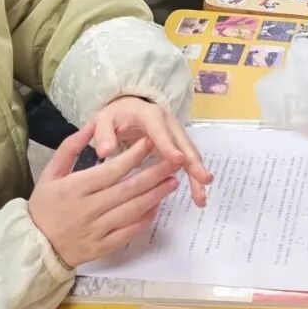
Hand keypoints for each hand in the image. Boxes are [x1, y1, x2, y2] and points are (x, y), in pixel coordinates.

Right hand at [28, 127, 181, 268]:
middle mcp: (88, 209)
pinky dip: (145, 220)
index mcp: (75, 188)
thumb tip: (91, 125)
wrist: (33, 246)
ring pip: (132, 211)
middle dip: (154, 174)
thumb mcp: (50, 173)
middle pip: (128, 190)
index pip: (112, 170)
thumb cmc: (44, 206)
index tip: (150, 143)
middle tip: (174, 162)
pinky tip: (157, 207)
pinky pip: (128, 232)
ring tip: (172, 182)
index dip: (134, 156)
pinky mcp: (102, 247)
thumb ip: (70, 147)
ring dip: (156, 195)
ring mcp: (96, 230)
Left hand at [91, 95, 211, 206]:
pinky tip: (197, 195)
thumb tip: (104, 152)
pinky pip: (187, 162)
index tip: (177, 160)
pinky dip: (193, 177)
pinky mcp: (177, 147)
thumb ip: (103, 133)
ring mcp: (175, 136)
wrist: (128, 109)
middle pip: (183, 144)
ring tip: (201, 198)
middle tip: (204, 180)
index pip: (160, 131)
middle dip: (193, 163)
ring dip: (197, 175)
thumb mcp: (104, 120)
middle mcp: (169, 124)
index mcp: (150, 116)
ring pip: (189, 155)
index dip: (169, 145)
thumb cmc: (116, 117)